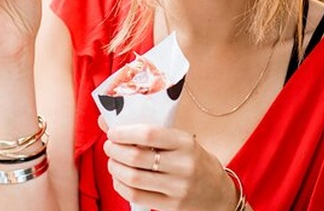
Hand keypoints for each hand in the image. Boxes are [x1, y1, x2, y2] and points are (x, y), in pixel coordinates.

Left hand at [103, 124, 237, 210]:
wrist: (219, 193)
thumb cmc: (193, 161)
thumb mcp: (179, 141)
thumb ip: (148, 132)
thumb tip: (105, 121)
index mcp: (185, 142)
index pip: (148, 134)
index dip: (124, 132)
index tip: (112, 132)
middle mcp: (184, 165)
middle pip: (136, 156)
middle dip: (114, 150)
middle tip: (109, 147)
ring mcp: (178, 188)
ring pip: (133, 177)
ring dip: (114, 168)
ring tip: (112, 162)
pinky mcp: (172, 206)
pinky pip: (136, 196)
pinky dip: (120, 186)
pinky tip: (119, 179)